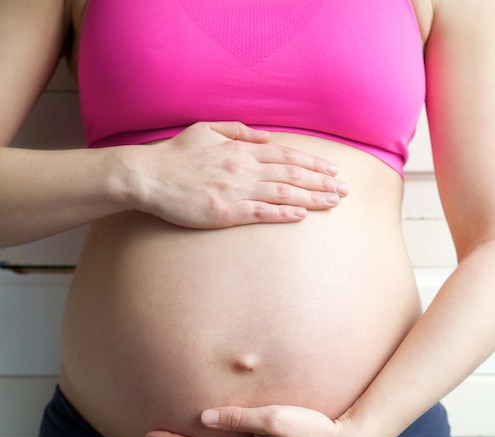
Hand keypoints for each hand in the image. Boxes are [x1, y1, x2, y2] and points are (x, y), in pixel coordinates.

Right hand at [129, 122, 348, 228]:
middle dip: (322, 181)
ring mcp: (235, 190)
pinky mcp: (225, 212)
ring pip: (282, 192)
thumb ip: (238, 130)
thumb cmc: (176, 155)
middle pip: (291, 173)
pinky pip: (261, 213)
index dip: (312, 163)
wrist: (148, 176)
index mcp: (240, 149)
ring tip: (334, 202)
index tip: (333, 170)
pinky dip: (283, 213)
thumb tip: (266, 136)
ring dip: (312, 197)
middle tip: (345, 190)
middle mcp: (243, 167)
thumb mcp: (206, 130)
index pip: (286, 155)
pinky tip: (302, 215)